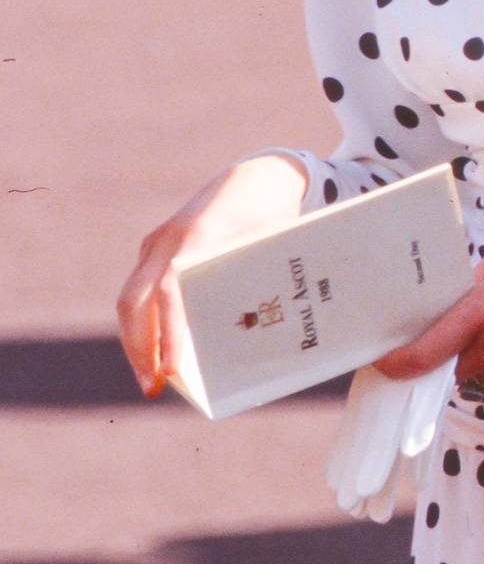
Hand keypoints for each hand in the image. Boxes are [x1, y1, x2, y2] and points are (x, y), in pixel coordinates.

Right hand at [117, 154, 308, 397]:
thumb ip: (260, 286)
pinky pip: (139, 291)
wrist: (259, 176)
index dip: (169, 332)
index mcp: (198, 235)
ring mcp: (157, 243)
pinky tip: (155, 354)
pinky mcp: (156, 249)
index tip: (172, 369)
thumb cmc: (272, 214)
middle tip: (154, 387)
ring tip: (152, 380)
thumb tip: (251, 348)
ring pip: (130, 298)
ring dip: (135, 340)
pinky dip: (142, 324)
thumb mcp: (272, 245)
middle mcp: (168, 239)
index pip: (170, 291)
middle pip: (136, 300)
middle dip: (139, 347)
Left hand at [374, 232, 483, 390]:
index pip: (423, 354)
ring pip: (477, 374)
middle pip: (448, 368)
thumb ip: (466, 294)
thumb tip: (435, 313)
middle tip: (464, 330)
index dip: (395, 365)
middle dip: (448, 354)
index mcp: (481, 312)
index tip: (382, 365)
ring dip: (480, 358)